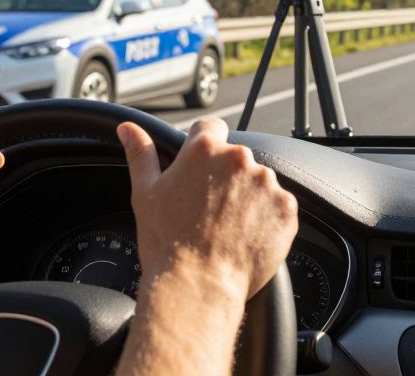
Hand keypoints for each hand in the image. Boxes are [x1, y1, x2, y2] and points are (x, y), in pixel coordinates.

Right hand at [118, 118, 297, 300]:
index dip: (204, 149)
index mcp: (204, 149)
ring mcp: (266, 183)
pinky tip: (245, 236)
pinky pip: (278, 205)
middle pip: (236, 157)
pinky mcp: (286, 208)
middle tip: (208, 209)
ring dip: (248, 196)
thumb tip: (128, 128)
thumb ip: (141, 153)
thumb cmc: (167, 242)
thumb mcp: (145, 193)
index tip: (200, 171)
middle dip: (225, 177)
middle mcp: (239, 158)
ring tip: (227, 226)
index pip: (211, 128)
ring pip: (258, 181)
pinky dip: (267, 218)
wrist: (198, 285)